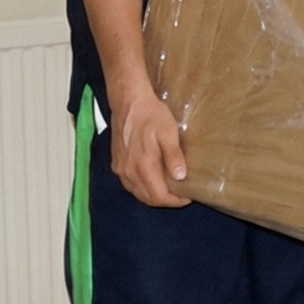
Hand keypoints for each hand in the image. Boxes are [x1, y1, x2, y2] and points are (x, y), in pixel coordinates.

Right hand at [109, 83, 190, 207]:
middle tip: (181, 195)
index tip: (188, 197)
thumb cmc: (151, 115)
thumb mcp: (168, 133)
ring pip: (137, 192)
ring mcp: (120, 169)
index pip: (157, 196)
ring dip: (153, 195)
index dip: (174, 201)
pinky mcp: (116, 163)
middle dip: (165, 200)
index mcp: (142, 166)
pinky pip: (129, 184)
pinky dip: (142, 188)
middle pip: (146, 198)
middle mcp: (128, 172)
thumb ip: (173, 156)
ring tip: (170, 189)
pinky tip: (153, 180)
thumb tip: (180, 177)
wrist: (129, 102)